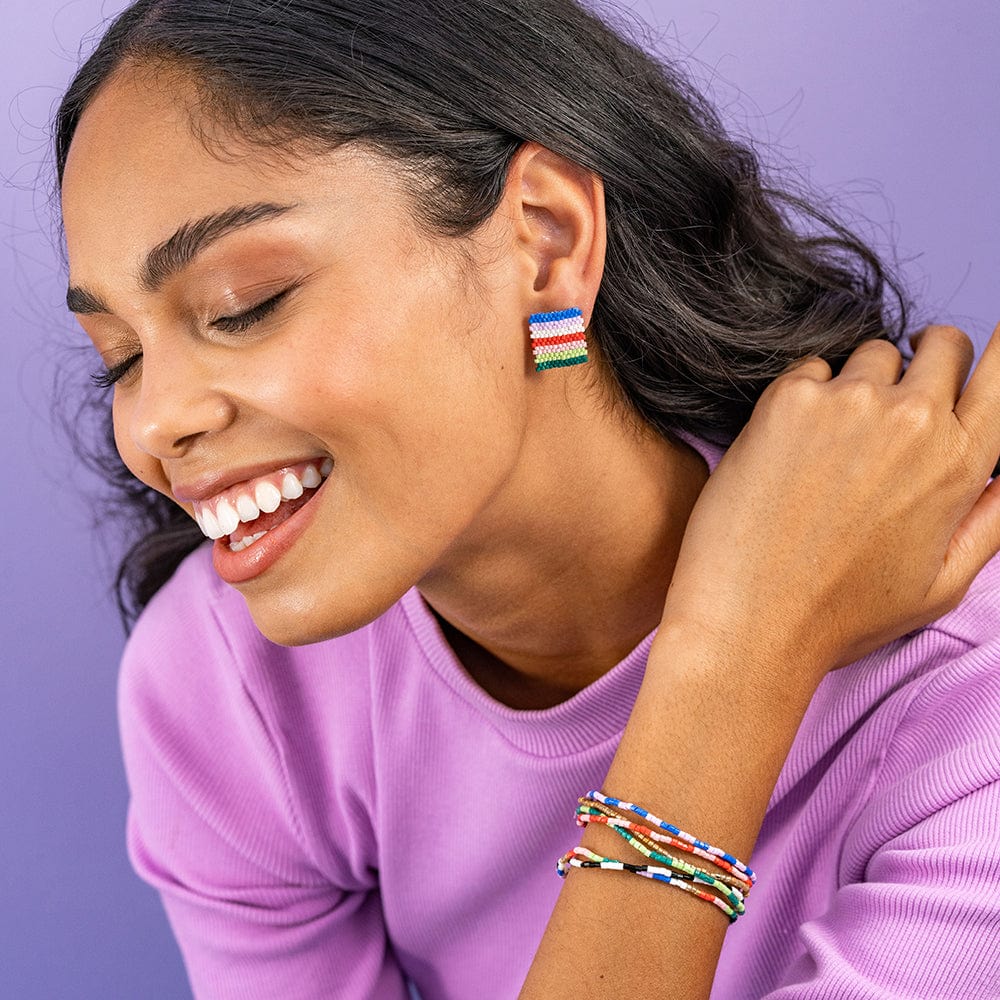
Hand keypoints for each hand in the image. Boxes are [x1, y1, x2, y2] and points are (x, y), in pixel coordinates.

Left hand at [661, 323, 999, 677]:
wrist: (749, 621)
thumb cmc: (841, 614)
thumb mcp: (942, 584)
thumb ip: (989, 519)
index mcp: (960, 464)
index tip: (985, 349)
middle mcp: (914, 420)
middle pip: (941, 345)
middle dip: (925, 364)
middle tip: (892, 405)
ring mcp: (849, 403)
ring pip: (872, 355)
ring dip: (859, 384)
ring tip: (829, 447)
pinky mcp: (788, 400)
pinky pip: (810, 368)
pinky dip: (804, 396)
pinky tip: (788, 449)